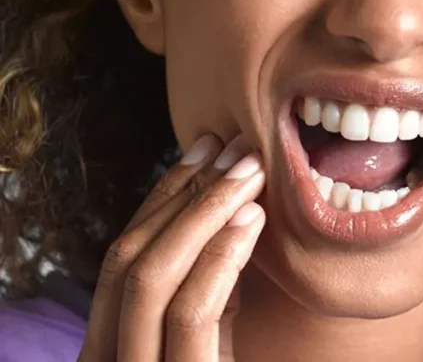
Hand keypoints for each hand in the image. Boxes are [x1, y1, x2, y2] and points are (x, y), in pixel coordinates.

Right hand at [78, 134, 265, 360]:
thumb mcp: (212, 336)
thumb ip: (209, 287)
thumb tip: (232, 210)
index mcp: (109, 343)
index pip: (127, 253)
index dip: (165, 193)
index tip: (206, 146)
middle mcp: (107, 358)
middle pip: (130, 257)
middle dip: (186, 193)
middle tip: (237, 148)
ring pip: (151, 277)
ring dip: (205, 212)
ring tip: (251, 173)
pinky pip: (190, 314)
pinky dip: (219, 259)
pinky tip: (250, 219)